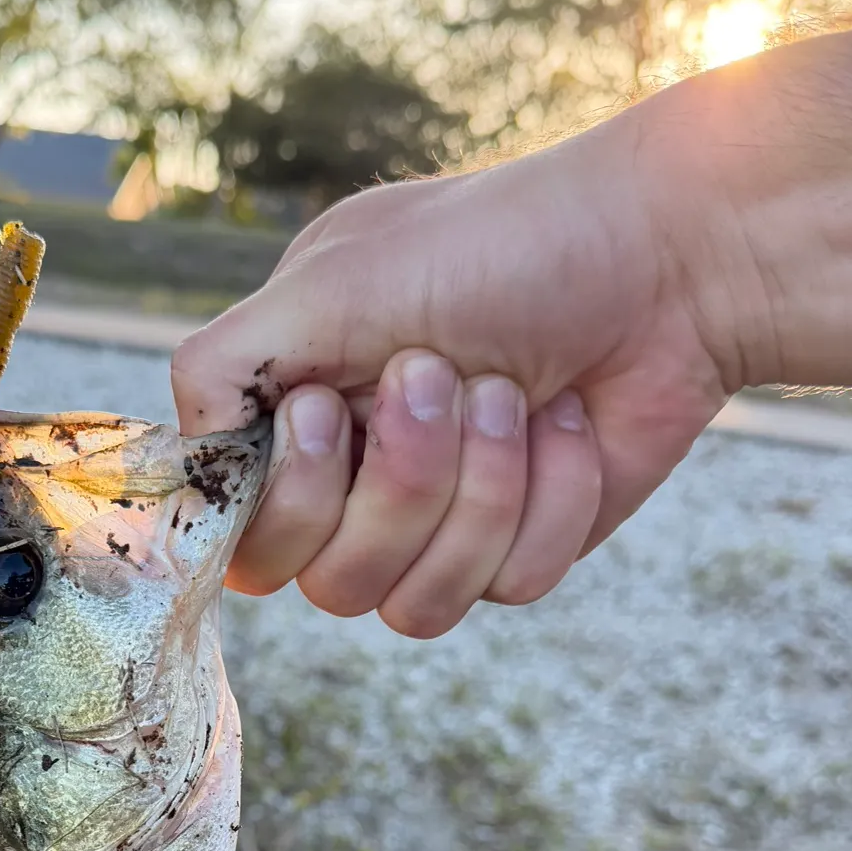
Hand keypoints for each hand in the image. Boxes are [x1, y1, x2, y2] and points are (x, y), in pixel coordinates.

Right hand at [172, 110, 730, 636]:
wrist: (669, 257)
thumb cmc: (495, 247)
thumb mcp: (330, 281)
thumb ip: (224, 367)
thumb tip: (183, 455)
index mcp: (298, 416)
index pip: (244, 538)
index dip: (288, 500)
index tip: (329, 410)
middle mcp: (357, 480)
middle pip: (330, 582)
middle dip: (399, 482)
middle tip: (441, 373)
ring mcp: (443, 523)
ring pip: (417, 603)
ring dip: (476, 491)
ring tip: (513, 392)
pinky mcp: (523, 548)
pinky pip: (509, 586)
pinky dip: (549, 498)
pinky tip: (571, 422)